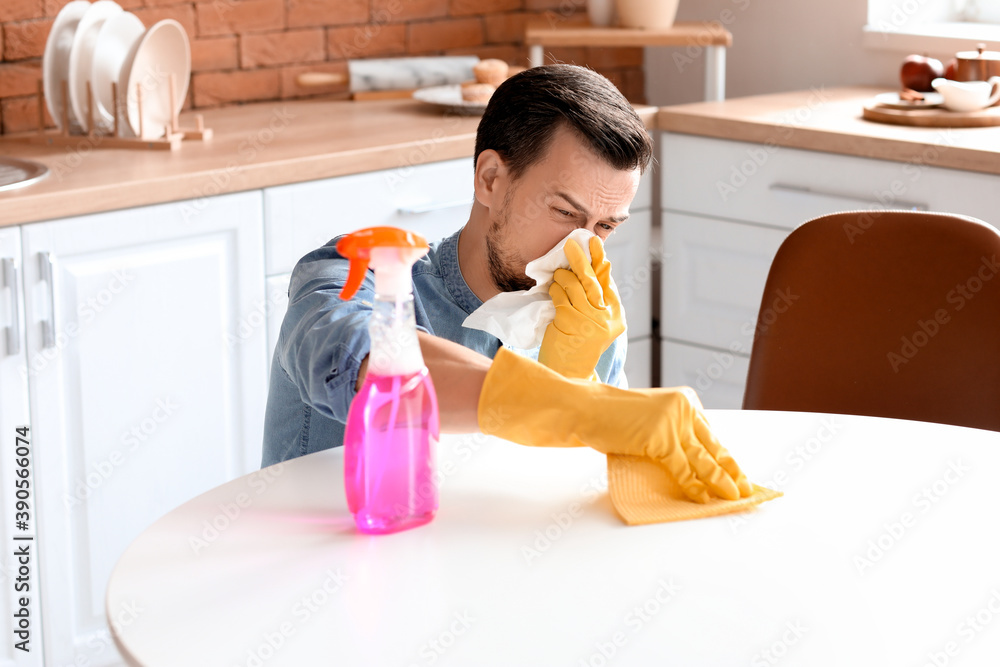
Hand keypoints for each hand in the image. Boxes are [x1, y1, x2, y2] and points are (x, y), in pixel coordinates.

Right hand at [479, 348, 752, 502]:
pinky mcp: (661, 437)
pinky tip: (705, 498)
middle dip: (732, 472)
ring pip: (703, 459)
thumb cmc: (611, 420)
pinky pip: (684, 467)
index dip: (728, 459)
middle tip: (748, 491)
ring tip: (733, 499)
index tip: (742, 476)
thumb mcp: (649, 426)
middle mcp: (684, 407)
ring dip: (720, 483)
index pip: (712, 436)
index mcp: (685, 402)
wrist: (584, 410)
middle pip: (714, 446)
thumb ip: (672, 440)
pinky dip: (695, 485)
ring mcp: (673, 420)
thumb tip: (694, 470)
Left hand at [537, 236, 624, 378]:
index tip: (594, 243)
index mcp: (615, 316)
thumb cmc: (579, 345)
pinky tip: (552, 289)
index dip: (600, 261)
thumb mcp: (595, 323)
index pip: (608, 283)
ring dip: (563, 277)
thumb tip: (591, 269)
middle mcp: (606, 318)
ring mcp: (590, 321)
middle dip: (581, 260)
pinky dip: (555, 290)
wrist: (569, 373)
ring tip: (557, 274)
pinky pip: (561, 297)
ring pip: (575, 287)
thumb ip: (596, 301)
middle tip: (571, 244)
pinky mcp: (572, 324)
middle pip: (593, 281)